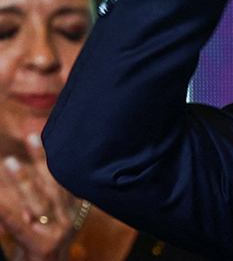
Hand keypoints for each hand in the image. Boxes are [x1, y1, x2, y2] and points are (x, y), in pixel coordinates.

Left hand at [0, 135, 78, 260]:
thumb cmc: (43, 253)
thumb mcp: (51, 226)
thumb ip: (48, 206)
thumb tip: (33, 180)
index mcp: (72, 212)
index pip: (62, 180)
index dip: (50, 158)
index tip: (38, 136)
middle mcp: (68, 220)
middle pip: (53, 185)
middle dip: (41, 161)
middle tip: (30, 138)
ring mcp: (57, 233)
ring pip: (38, 202)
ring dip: (24, 180)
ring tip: (10, 162)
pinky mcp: (43, 245)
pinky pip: (20, 225)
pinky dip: (8, 212)